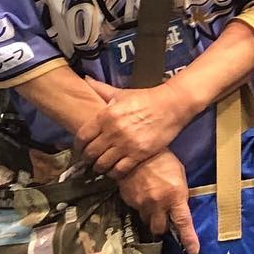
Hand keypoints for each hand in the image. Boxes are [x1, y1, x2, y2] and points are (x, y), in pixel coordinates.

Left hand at [76, 78, 190, 177]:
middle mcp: (113, 131)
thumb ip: (102, 90)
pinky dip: (114, 173)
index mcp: (106, 115)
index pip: (82, 137)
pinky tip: (115, 170)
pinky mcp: (139, 154)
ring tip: (102, 166)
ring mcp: (126, 144)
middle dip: (88, 158)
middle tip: (91, 159)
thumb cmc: (147, 98)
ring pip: (102, 164)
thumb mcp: (123, 93)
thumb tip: (86, 80)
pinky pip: (119, 170)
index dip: (79, 146)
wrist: (174, 104)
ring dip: (100, 167)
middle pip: (90, 153)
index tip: (82, 148)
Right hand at [119, 149, 199, 253]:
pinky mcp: (129, 202)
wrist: (139, 153)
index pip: (183, 223)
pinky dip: (142, 206)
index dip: (188, 238)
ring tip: (154, 202)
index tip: (193, 251)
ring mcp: (142, 204)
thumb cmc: (165, 161)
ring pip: (147, 221)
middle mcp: (158, 204)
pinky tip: (143, 194)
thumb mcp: (179, 176)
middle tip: (165, 222)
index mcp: (175, 197)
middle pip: (159, 229)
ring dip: (152, 217)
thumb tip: (177, 208)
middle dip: (162, 229)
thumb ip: (179, 195)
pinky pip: (137, 210)